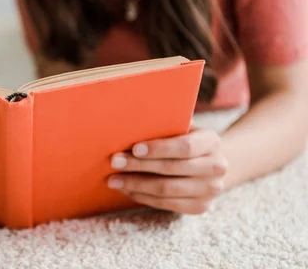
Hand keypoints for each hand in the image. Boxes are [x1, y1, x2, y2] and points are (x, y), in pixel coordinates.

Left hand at [106, 128, 227, 213]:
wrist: (210, 164)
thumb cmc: (185, 139)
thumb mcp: (182, 127)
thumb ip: (165, 124)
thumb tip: (130, 123)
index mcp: (212, 142)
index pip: (184, 147)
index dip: (159, 148)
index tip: (134, 148)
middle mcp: (216, 167)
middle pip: (171, 169)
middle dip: (138, 166)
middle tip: (114, 162)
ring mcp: (211, 190)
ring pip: (166, 190)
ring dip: (136, 185)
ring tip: (114, 180)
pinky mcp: (201, 206)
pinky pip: (167, 204)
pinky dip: (144, 197)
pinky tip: (128, 190)